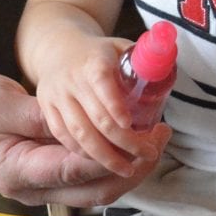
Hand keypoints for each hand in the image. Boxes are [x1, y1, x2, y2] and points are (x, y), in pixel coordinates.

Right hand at [0, 73, 168, 207]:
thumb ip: (30, 113)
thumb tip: (63, 118)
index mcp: (17, 171)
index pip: (72, 171)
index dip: (109, 158)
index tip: (141, 140)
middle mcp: (34, 187)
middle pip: (93, 191)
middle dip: (133, 168)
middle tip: (159, 138)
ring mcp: (44, 185)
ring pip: (97, 189)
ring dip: (131, 166)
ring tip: (156, 136)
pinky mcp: (52, 174)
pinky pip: (90, 176)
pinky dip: (116, 160)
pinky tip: (134, 138)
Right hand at [34, 35, 166, 177]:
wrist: (59, 50)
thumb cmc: (100, 53)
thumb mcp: (120, 46)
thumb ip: (143, 59)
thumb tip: (167, 69)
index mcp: (93, 62)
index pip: (102, 84)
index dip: (116, 106)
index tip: (131, 124)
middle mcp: (72, 80)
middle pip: (96, 118)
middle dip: (124, 142)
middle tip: (148, 153)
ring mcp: (57, 98)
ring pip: (79, 134)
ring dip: (105, 156)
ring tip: (128, 169)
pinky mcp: (48, 112)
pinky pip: (65, 138)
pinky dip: (84, 154)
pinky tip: (103, 163)